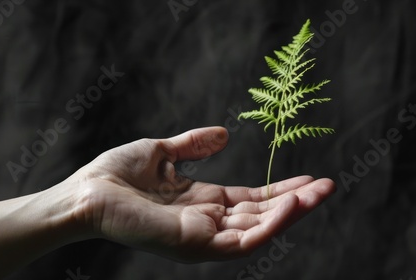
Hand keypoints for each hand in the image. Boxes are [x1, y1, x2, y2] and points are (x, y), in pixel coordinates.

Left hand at [66, 127, 334, 261]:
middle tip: (328, 186)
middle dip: (296, 202)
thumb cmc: (117, 174)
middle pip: (261, 216)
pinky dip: (270, 224)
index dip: (280, 189)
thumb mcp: (163, 152)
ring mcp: (203, 237)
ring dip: (292, 213)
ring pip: (259, 231)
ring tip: (319, 193)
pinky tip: (292, 204)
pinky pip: (243, 241)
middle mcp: (208, 223)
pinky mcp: (196, 245)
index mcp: (202, 202)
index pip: (251, 200)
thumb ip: (194, 145)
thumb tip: (224, 133)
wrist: (86, 191)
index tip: (309, 177)